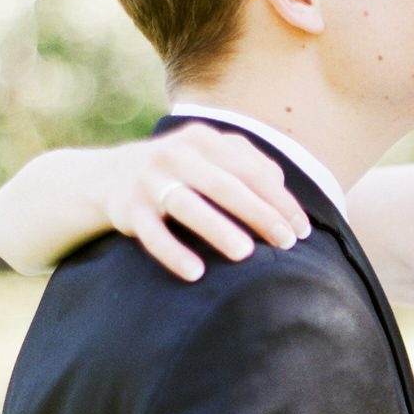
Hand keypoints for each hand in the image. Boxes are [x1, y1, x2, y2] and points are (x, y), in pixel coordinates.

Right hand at [105, 123, 310, 281]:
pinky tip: (195, 273)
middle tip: (285, 243)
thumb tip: (284, 194)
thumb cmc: (182, 172)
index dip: (280, 199)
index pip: (251, 169)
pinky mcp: (128, 208)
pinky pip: (151, 233)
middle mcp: (176, 154)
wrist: (111, 175)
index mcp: (204, 140)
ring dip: (217, 228)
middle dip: (258, 213)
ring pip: (187, 204)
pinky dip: (172, 252)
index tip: (302, 230)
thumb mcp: (212, 158)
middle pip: (224, 185)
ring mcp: (150, 180)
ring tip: (245, 254)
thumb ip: (248, 167)